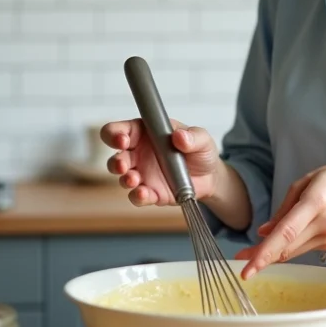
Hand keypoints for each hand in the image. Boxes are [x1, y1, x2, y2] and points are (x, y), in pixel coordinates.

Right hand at [103, 119, 222, 206]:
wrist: (210, 177)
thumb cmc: (200, 151)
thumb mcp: (201, 139)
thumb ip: (192, 136)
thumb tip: (180, 136)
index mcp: (146, 133)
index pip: (122, 130)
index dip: (116, 133)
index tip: (122, 139)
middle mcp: (139, 154)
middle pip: (116, 156)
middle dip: (116, 161)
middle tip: (123, 164)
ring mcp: (143, 175)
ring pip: (123, 177)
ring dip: (125, 179)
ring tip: (133, 180)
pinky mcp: (150, 193)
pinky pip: (137, 196)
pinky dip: (138, 196)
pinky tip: (144, 194)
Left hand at [236, 164, 325, 279]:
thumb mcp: (305, 182)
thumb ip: (283, 208)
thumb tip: (263, 231)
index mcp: (314, 203)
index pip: (285, 233)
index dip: (265, 252)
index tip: (248, 267)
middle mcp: (322, 224)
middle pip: (286, 247)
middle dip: (260, 257)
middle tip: (239, 260)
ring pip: (291, 251)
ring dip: (271, 254)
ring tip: (251, 253)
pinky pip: (301, 248)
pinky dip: (286, 247)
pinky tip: (280, 241)